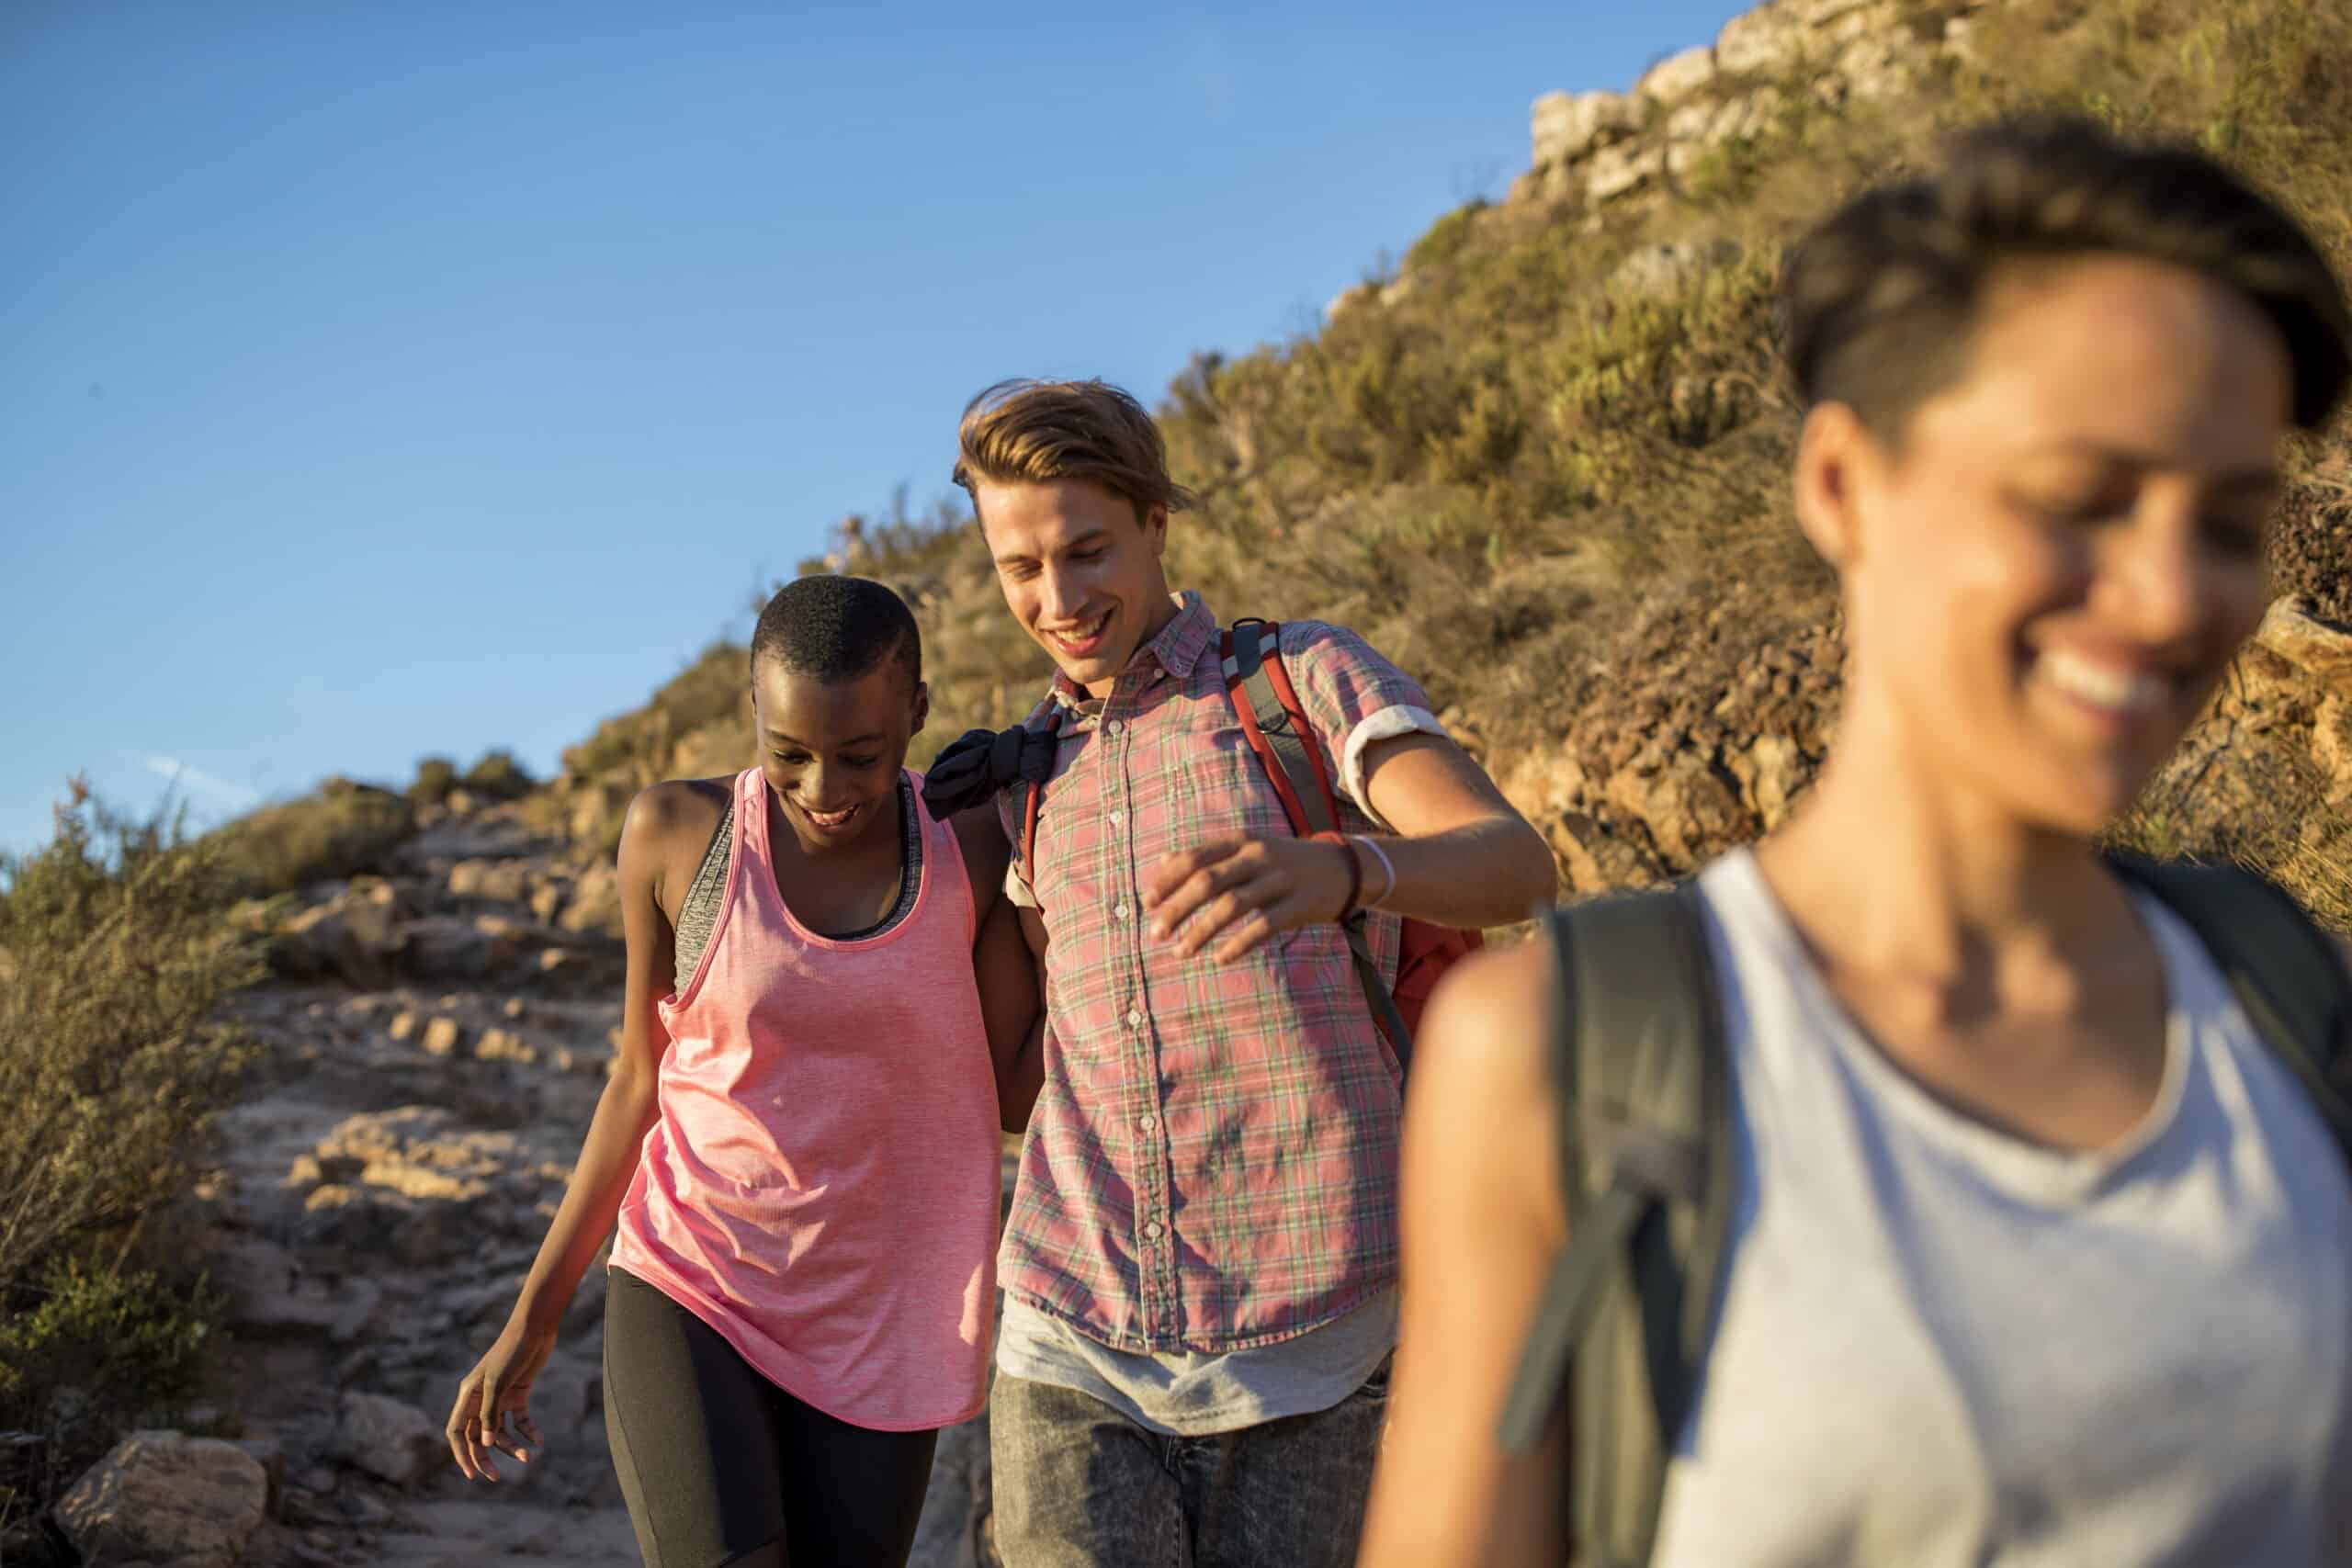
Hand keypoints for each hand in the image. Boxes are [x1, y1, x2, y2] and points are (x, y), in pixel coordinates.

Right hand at [446, 1320, 554, 1481]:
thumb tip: (488, 1444)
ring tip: (527, 1457)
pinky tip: (539, 1441)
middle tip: (497, 1477)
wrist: (535, 1328)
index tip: (471, 1474)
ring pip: (500, 1431)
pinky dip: (528, 1432)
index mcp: (468, 1396)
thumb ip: (491, 1414)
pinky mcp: (518, 1394)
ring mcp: (500, 1397)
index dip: (461, 1454)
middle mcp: (480, 1399)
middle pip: (478, 1436)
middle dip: (486, 1457)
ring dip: (511, 1446)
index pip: (457, 1432)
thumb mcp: (498, 1384)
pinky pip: (520, 1420)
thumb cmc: (512, 1352)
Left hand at [1144, 833, 1354, 961]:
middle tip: (1155, 933)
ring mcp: (1280, 879)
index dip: (1167, 880)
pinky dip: (1238, 944)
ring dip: (1201, 931)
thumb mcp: (1248, 849)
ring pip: (1231, 906)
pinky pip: (1263, 927)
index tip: (1147, 904)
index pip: (1194, 857)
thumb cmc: (1284, 862)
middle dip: (1177, 909)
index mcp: (1241, 840)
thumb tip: (1163, 862)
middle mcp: (1258, 855)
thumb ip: (1209, 856)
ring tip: (1181, 953)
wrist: (1343, 868)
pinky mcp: (1299, 904)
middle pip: (1207, 882)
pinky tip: (1220, 959)